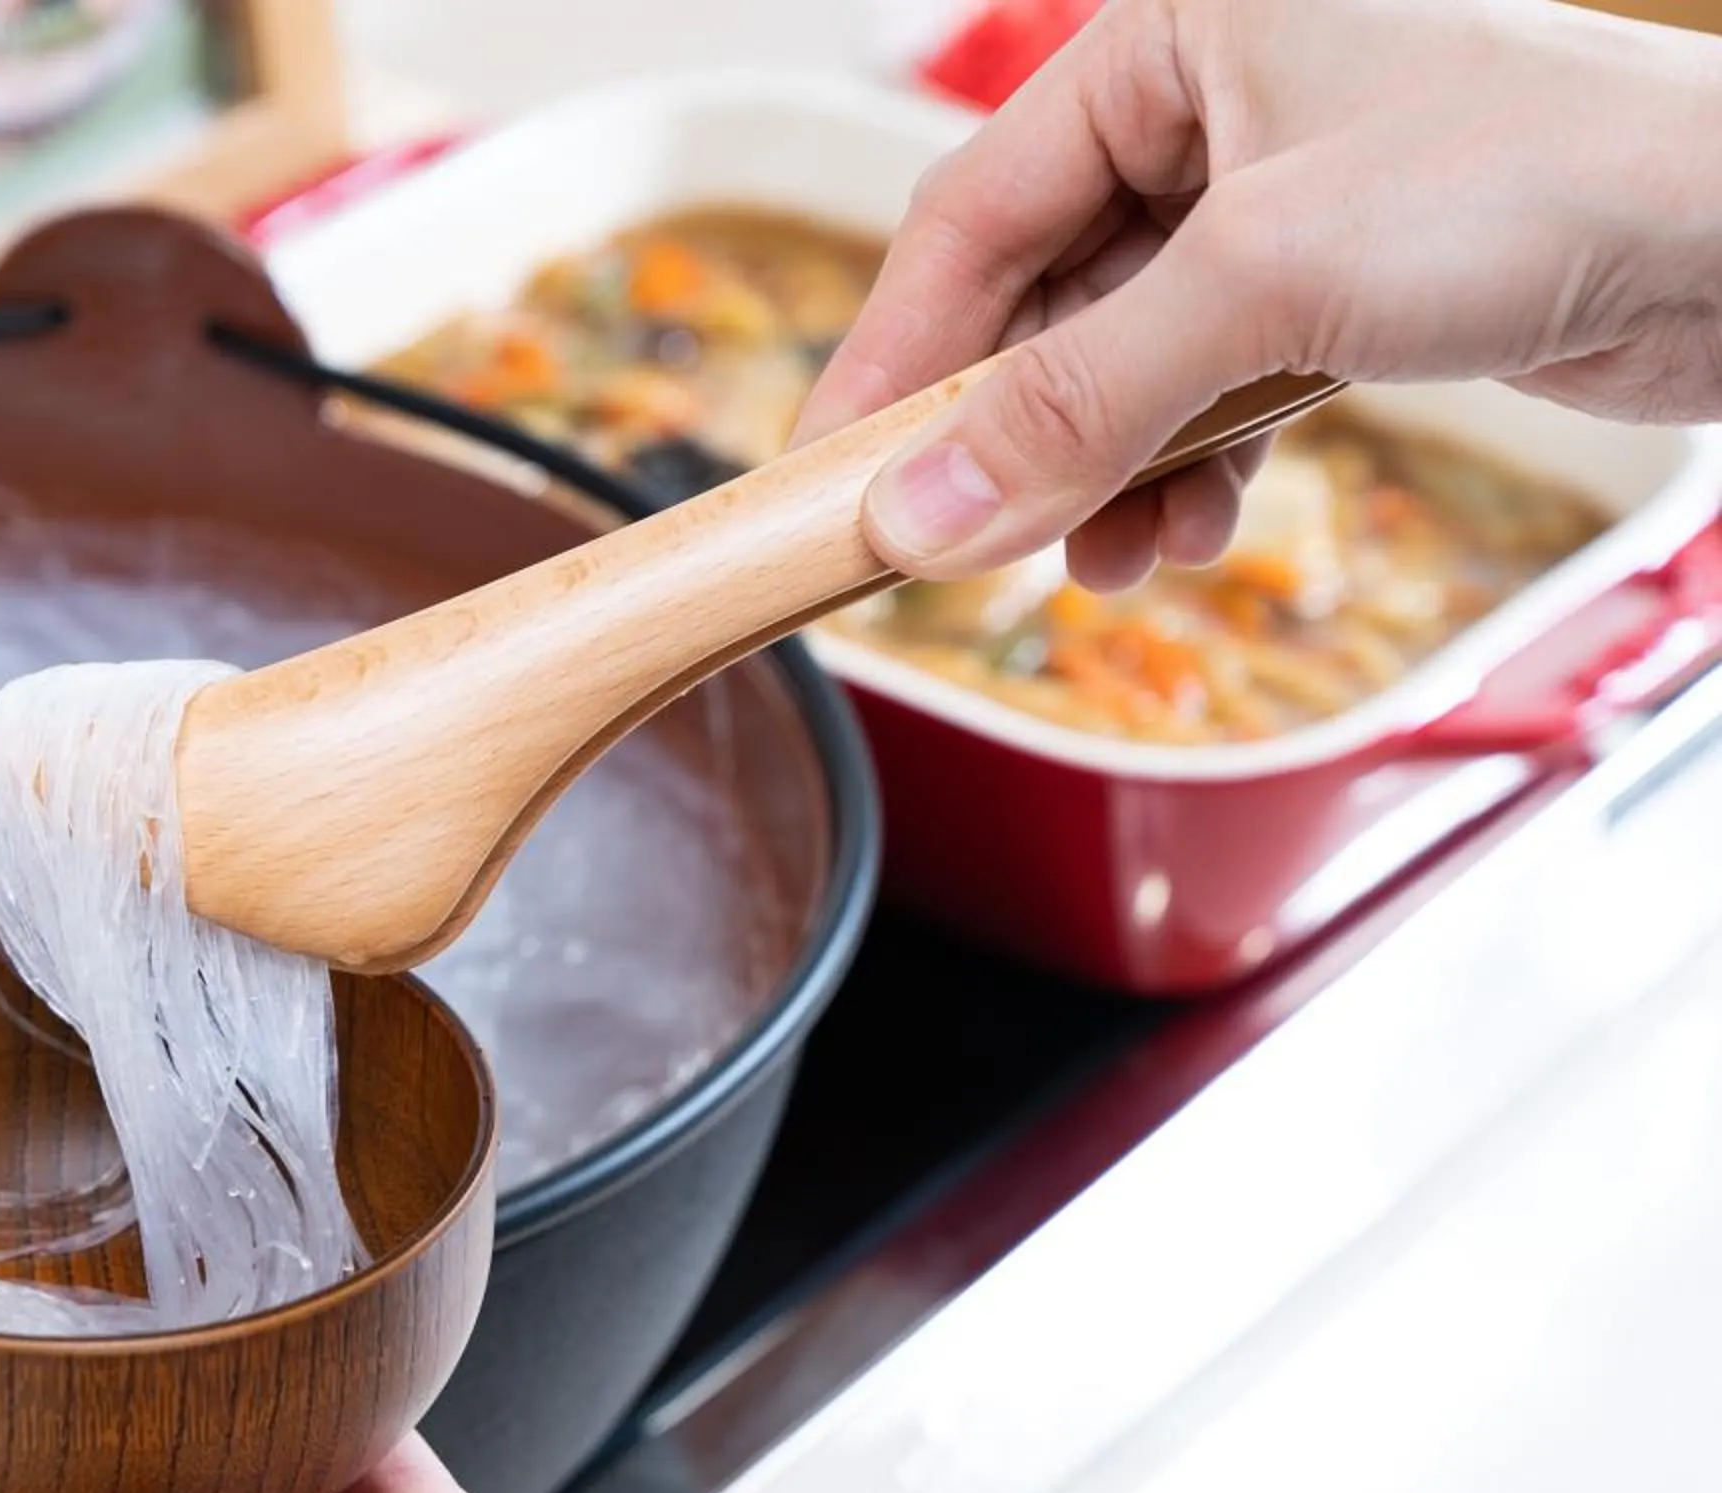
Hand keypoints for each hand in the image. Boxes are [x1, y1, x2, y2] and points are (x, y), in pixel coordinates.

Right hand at [792, 0, 1721, 588]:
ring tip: (1111, 561)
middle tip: (964, 547)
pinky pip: (1205, 388)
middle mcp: (1216, 100)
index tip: (826, 477)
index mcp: (1171, 30)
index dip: (890, 356)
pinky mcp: (1344, 283)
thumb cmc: (1545, 179)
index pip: (970, 209)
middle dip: (1014, 437)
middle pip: (1039, 294)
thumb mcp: (1264, 287)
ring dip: (1101, 476)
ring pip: (1120, 359)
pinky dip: (1185, 469)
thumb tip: (914, 513)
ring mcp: (1282, 196)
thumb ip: (1071, 404)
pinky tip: (1196, 529)